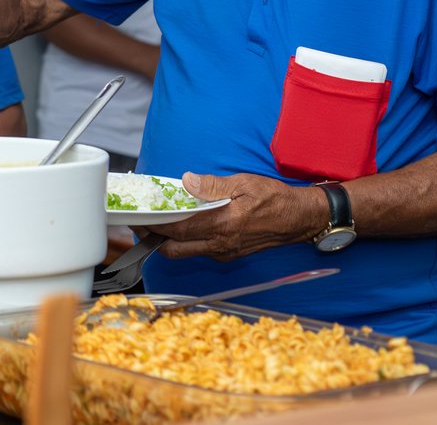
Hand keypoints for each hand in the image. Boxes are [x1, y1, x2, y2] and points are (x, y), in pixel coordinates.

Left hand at [148, 172, 324, 261]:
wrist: (299, 219)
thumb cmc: (274, 199)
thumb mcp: (244, 183)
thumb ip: (213, 185)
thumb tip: (186, 182)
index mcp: (222, 226)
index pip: (177, 229)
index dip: (154, 225)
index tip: (137, 217)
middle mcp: (220, 244)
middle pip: (174, 250)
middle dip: (152, 238)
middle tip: (139, 223)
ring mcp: (224, 252)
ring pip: (184, 253)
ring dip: (166, 241)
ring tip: (154, 223)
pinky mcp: (228, 253)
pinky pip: (198, 251)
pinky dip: (183, 242)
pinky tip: (179, 226)